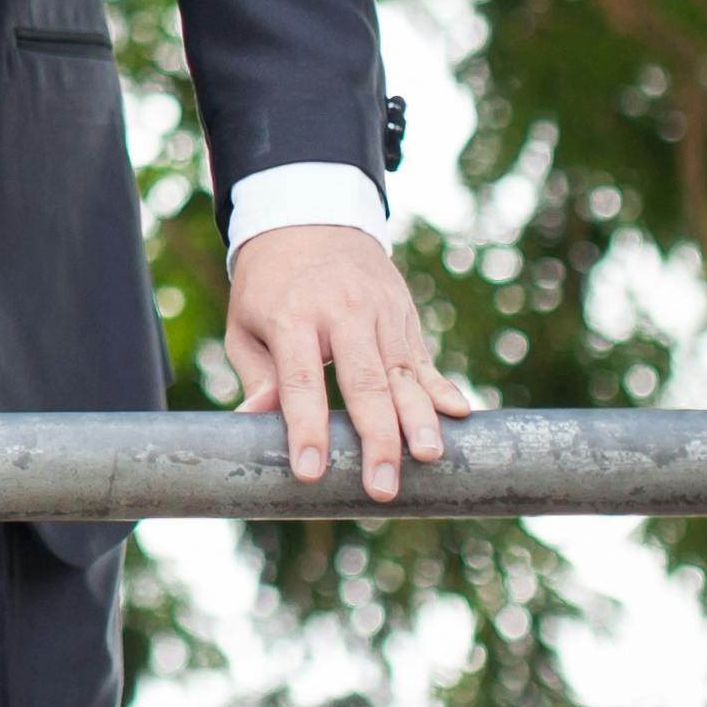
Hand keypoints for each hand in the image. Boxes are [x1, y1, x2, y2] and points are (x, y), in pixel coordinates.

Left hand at [220, 224, 470, 500]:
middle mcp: (342, 313)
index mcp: (293, 317)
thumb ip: (258, 376)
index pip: (301, 382)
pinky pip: (423, 359)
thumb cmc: (269, 287)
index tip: (311, 472)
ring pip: (402, 373)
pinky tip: (460, 416)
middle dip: (376, 438)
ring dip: (418, 419)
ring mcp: (380, 313)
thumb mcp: (246, 325)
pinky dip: (441, 388)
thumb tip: (252, 424)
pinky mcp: (404, 317)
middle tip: (383, 485)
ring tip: (429, 457)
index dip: (308, 429)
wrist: (310, 221)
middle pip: (364, 382)